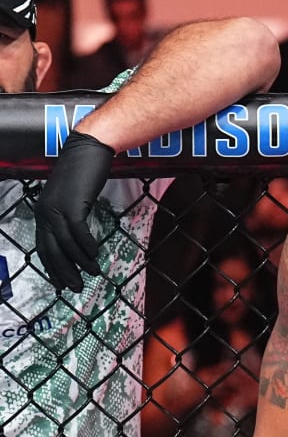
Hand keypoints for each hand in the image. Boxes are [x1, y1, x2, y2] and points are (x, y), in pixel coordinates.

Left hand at [36, 131, 114, 291]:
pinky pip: (78, 232)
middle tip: (75, 287)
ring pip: (65, 243)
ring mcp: (57, 208)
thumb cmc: (83, 170)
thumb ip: (69, 212)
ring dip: (80, 261)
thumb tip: (75, 233)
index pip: (44, 246)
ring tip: (93, 272)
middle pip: (51, 249)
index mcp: (43, 211)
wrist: (89, 149)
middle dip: (63, 271)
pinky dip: (86, 245)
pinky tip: (95, 254)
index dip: (53, 267)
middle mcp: (45, 211)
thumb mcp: (71, 196)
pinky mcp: (72, 204)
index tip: (62, 281)